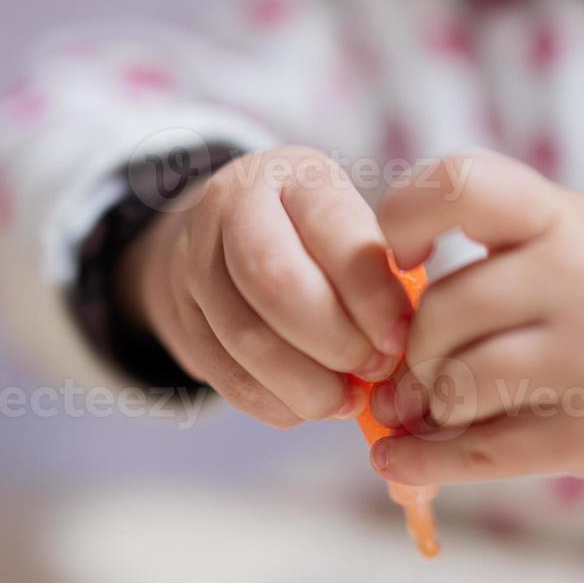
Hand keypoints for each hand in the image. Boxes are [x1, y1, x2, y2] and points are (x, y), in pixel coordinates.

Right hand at [118, 147, 412, 427]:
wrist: (226, 236)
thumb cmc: (315, 238)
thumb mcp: (350, 227)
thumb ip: (378, 274)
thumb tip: (403, 344)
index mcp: (293, 175)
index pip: (331, 231)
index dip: (370, 295)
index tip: (399, 339)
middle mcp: (231, 207)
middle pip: (275, 282)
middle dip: (334, 340)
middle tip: (374, 369)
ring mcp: (195, 262)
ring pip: (246, 338)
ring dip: (306, 384)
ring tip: (346, 399)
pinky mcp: (180, 318)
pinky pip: (225, 376)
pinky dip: (273, 403)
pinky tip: (307, 407)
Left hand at [368, 151, 583, 484]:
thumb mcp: (567, 239)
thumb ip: (479, 271)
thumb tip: (380, 362)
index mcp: (564, 218)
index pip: (463, 184)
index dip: (405, 214)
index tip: (400, 254)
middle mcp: (581, 280)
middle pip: (440, 313)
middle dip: (412, 348)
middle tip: (416, 366)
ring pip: (455, 386)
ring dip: (427, 403)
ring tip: (435, 404)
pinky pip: (479, 454)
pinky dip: (423, 461)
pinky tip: (397, 459)